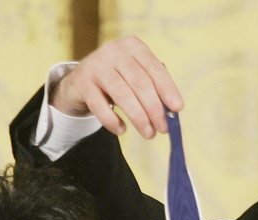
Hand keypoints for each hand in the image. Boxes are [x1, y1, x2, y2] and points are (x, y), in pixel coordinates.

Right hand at [51, 35, 183, 138]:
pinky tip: (122, 130)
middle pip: (140, 82)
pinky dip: (113, 121)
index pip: (154, 68)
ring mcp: (96, 66)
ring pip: (122, 94)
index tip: (178, 108)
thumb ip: (154, 88)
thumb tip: (172, 111)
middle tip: (163, 129)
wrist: (80, 82)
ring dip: (139, 117)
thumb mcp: (136, 76)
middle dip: (154, 108)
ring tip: (148, 133)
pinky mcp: (82, 83)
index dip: (168, 89)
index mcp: (133, 46)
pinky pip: (100, 106)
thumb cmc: (117, 80)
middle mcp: (114, 51)